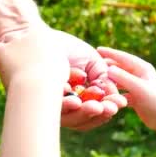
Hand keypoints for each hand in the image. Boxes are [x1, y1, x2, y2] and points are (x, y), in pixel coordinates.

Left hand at [0, 25, 126, 129]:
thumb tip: (113, 94)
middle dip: (99, 114)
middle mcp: (64, 107)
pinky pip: (51, 110)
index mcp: (79, 99)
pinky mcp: (34, 103)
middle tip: (110, 107)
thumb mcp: (90, 61)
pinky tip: (75, 100)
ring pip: (69, 120)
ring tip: (96, 106)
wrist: (38, 36)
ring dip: (84, 114)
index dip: (108, 109)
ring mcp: (48, 108)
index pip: (95, 110)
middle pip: (83, 120)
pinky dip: (65, 106)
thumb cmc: (65, 48)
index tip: (121, 103)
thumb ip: (103, 76)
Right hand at [98, 47, 155, 133]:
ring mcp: (138, 87)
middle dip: (107, 67)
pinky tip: (104, 97)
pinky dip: (113, 94)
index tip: (97, 49)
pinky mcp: (136, 98)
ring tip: (95, 81)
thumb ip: (124, 78)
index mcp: (143, 68)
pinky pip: (121, 93)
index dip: (110, 53)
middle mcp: (140, 76)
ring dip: (109, 81)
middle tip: (92, 66)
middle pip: (120, 68)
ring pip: (119, 81)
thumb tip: (108, 68)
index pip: (123, 57)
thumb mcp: (140, 88)